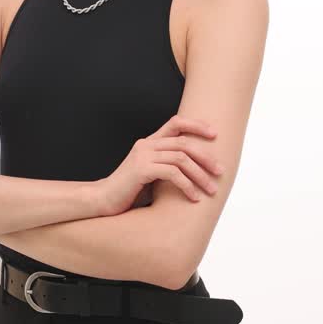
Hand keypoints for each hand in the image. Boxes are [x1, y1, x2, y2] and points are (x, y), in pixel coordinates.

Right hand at [94, 115, 224, 216]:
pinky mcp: (141, 170)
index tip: (215, 134)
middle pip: (184, 142)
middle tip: (220, 172)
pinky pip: (172, 173)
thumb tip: (196, 171)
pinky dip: (187, 185)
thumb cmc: (128, 192)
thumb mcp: (151, 175)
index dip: (197, 124)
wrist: (102, 201)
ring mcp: (143, 156)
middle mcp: (146, 144)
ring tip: (211, 190)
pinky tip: (193, 197)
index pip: (176, 122)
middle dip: (206, 157)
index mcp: (149, 143)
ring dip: (200, 175)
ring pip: (181, 158)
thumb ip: (168, 168)